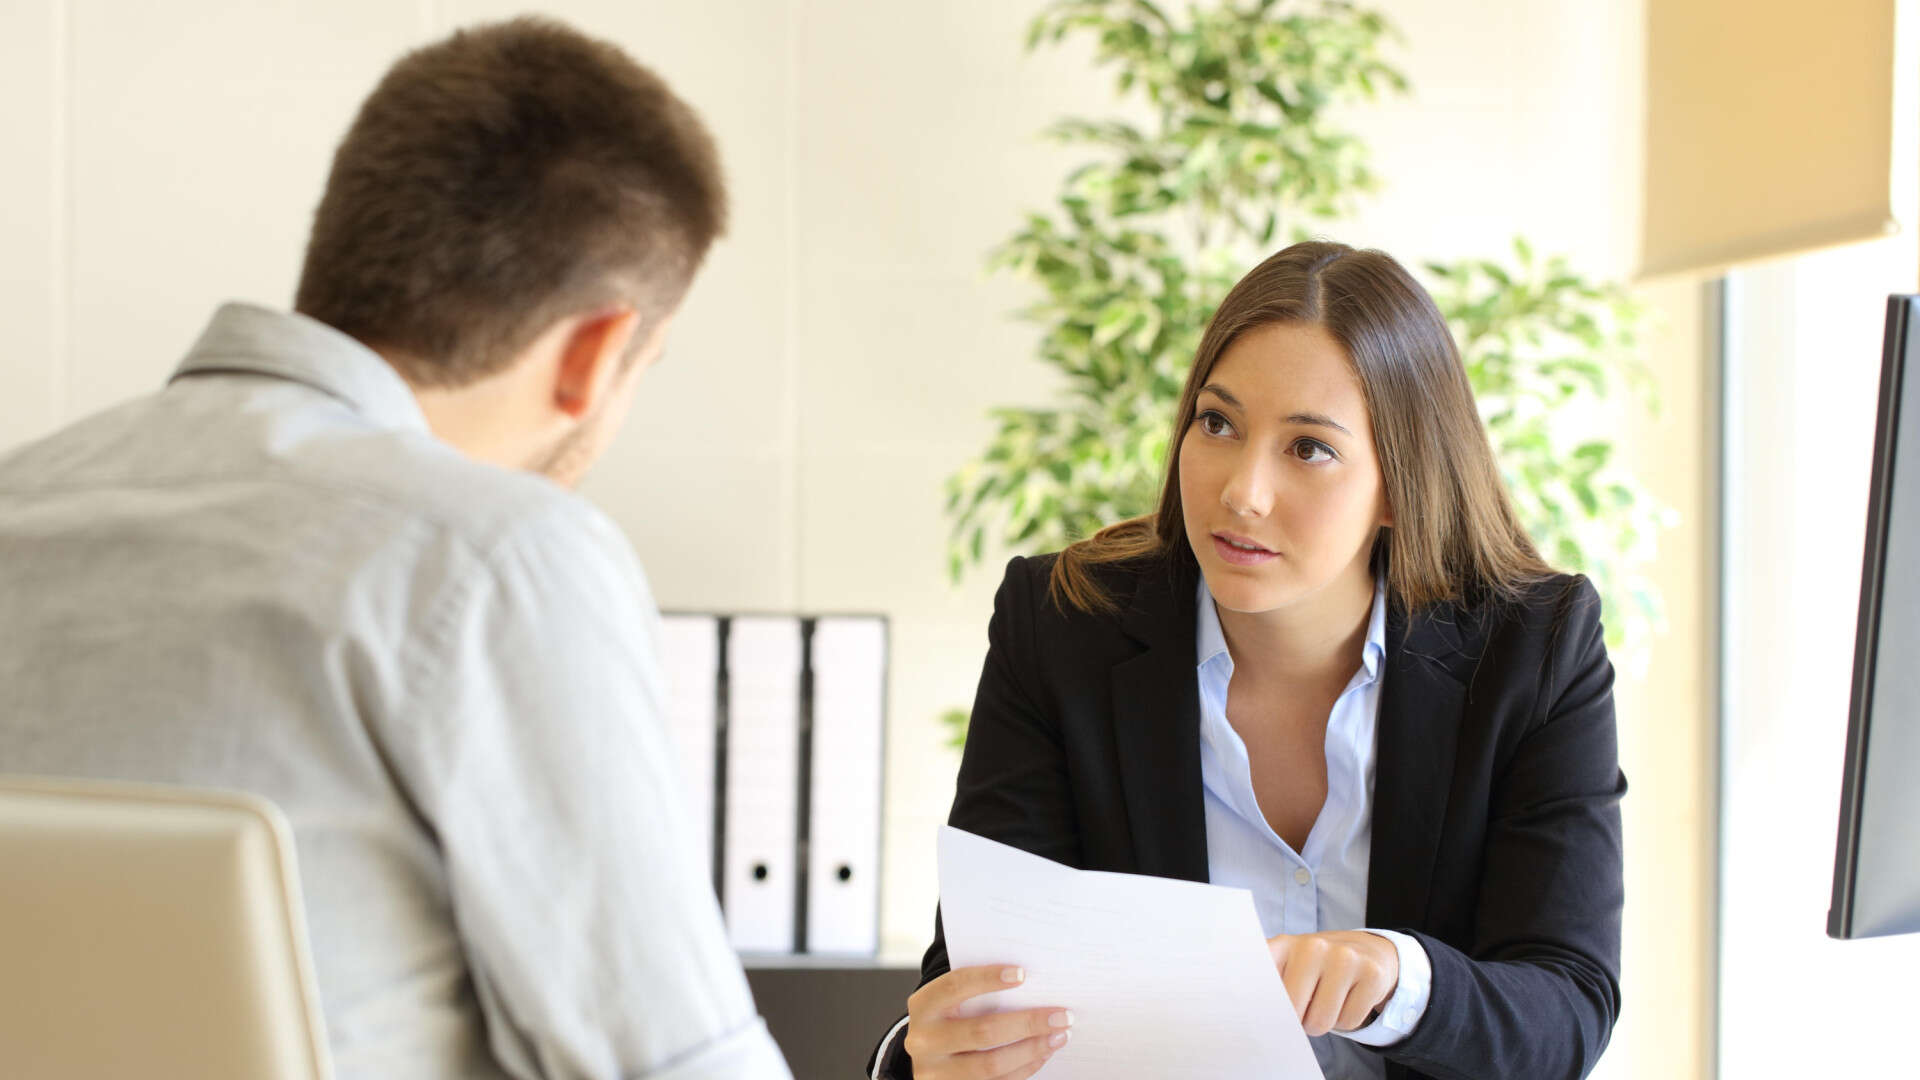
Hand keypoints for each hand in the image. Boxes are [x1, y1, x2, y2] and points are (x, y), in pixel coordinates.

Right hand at [902, 965, 1073, 1079]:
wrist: (927, 1056)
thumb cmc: (950, 1017)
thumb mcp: (951, 1001)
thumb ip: (978, 992)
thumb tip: (1032, 983)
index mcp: (924, 1006)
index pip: (955, 986)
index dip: (988, 978)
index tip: (1022, 974)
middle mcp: (924, 1041)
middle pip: (982, 1031)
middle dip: (1028, 1023)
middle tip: (1062, 1016)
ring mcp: (936, 1073)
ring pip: (991, 1064)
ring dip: (1032, 1050)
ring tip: (1058, 1037)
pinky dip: (1024, 1068)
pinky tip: (1042, 1054)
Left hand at [1266, 930, 1399, 1036]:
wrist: (1365, 951)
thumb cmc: (1316, 967)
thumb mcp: (1287, 963)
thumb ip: (1265, 982)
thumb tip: (1248, 1015)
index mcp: (1284, 944)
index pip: (1260, 978)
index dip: (1258, 1006)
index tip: (1257, 1018)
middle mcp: (1313, 946)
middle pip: (1293, 1010)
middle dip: (1297, 1019)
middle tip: (1304, 1007)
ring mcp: (1345, 957)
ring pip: (1321, 1021)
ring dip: (1321, 1022)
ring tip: (1324, 1001)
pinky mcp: (1372, 974)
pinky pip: (1349, 1022)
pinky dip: (1345, 1020)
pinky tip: (1347, 999)